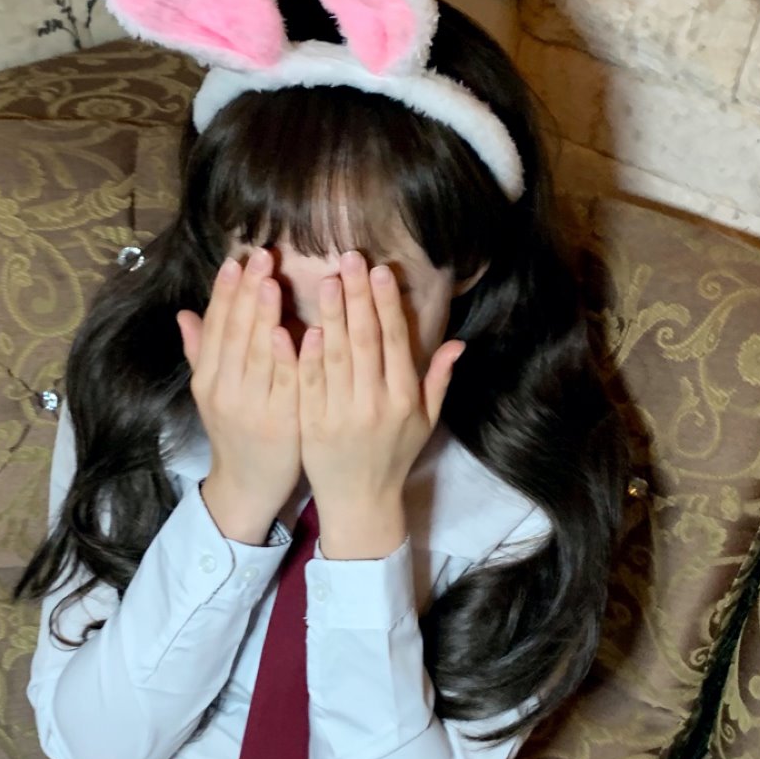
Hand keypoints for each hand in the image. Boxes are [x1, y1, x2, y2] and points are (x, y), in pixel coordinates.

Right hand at [176, 248, 301, 521]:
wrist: (248, 486)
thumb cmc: (237, 433)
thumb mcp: (213, 393)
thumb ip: (202, 352)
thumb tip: (183, 313)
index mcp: (208, 380)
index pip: (216, 327)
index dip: (225, 292)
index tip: (236, 260)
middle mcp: (224, 391)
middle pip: (235, 334)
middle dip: (247, 292)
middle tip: (259, 256)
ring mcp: (252, 408)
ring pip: (257, 354)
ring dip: (264, 315)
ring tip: (271, 281)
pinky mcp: (281, 423)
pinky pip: (286, 384)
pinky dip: (290, 356)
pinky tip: (299, 330)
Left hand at [297, 250, 465, 513]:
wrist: (361, 500)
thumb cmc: (394, 455)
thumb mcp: (425, 421)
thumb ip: (437, 380)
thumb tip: (458, 343)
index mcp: (404, 399)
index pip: (395, 341)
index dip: (387, 304)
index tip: (380, 270)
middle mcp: (375, 404)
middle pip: (365, 340)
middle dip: (358, 296)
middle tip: (348, 258)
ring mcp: (342, 414)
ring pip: (336, 356)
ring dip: (331, 316)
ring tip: (325, 280)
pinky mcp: (313, 424)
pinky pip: (309, 384)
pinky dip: (305, 355)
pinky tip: (301, 327)